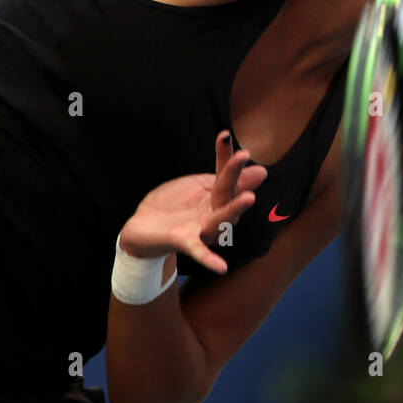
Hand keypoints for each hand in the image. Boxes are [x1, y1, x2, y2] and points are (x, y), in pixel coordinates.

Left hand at [118, 131, 267, 274]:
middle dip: (235, 174)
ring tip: (249, 198)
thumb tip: (261, 170)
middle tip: (243, 156)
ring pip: (222, 221)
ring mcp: (201, 229)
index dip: (226, 156)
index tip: (224, 135)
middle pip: (228, 194)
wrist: (141, 229)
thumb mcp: (197, 186)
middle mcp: (215, 214)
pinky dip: (210, 260)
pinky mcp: (184, 241)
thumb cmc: (172, 206)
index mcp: (217, 197)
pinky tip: (221, 267)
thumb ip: (223, 178)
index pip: (226, 175)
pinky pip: (199, 252)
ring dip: (235, 210)